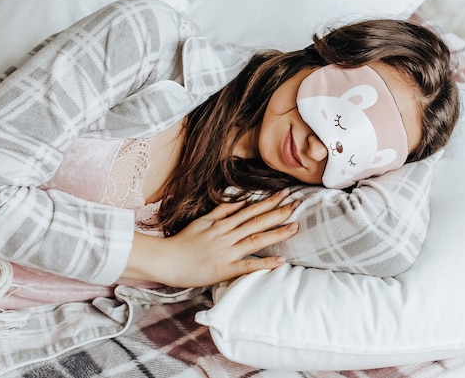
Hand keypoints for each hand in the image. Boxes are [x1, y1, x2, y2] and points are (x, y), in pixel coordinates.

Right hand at [124, 189, 298, 287]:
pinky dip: (264, 263)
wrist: (166, 260)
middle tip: (298, 204)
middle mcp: (227, 235)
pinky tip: (280, 261)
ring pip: (256, 239)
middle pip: (257, 221)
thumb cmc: (183, 242)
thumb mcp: (202, 221)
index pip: (250, 210)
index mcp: (222, 223)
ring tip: (295, 226)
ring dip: (276, 232)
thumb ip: (222, 211)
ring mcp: (227, 252)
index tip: (285, 194)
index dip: (269, 202)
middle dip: (279, 212)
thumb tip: (241, 201)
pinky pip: (247, 265)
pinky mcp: (224, 269)